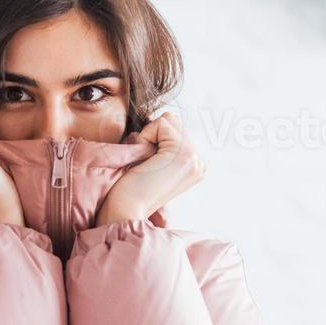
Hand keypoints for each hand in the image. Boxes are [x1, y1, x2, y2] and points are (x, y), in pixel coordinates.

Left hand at [95, 111, 205, 225]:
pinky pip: (160, 124)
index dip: (153, 139)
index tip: (148, 166)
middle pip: (172, 120)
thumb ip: (162, 141)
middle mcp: (200, 163)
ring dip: (148, 137)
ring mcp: (194, 159)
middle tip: (145, 165)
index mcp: (195, 166)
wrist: (125, 212)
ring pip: (167, 120)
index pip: (174, 127)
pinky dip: (145, 138)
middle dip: (151, 136)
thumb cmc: (129, 188)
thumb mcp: (151, 161)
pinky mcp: (183, 154)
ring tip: (145, 164)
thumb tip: (164, 113)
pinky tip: (144, 162)